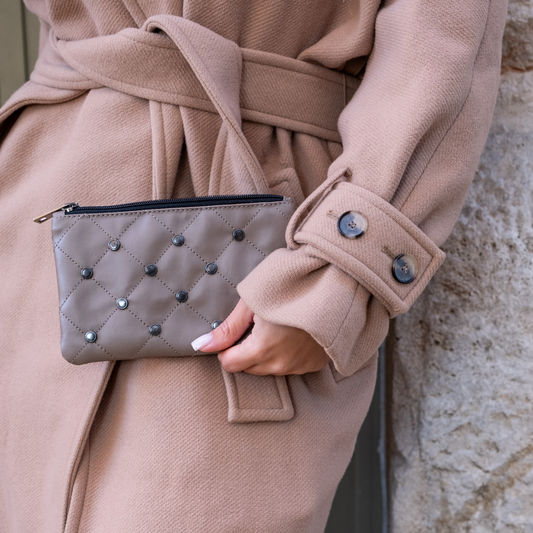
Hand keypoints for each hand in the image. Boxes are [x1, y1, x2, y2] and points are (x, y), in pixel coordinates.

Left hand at [191, 299, 330, 375]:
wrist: (334, 283)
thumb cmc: (289, 287)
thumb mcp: (252, 302)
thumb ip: (227, 329)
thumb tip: (199, 346)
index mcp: (262, 349)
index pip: (230, 364)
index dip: (227, 347)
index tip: (238, 329)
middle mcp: (281, 365)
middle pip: (249, 368)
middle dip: (247, 350)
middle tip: (259, 323)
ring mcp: (301, 366)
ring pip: (271, 368)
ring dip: (268, 353)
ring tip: (279, 325)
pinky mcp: (316, 364)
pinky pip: (292, 366)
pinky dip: (288, 354)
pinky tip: (295, 332)